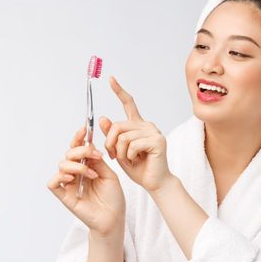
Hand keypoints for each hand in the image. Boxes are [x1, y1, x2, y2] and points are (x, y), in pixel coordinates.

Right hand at [47, 125, 125, 237]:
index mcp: (86, 165)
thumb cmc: (113, 197)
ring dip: (77, 165)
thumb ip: (97, 160)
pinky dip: (60, 176)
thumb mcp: (108, 173)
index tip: (84, 129)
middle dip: (82, 151)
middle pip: (69, 153)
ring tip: (92, 174)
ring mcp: (69, 184)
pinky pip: (53, 182)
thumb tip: (88, 146)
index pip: (78, 148)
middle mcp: (76, 173)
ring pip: (62, 164)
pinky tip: (73, 178)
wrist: (114, 217)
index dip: (79, 137)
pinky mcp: (64, 196)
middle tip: (96, 156)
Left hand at [99, 75, 172, 192]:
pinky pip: (132, 145)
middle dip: (109, 143)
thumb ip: (112, 135)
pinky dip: (129, 156)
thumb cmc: (139, 168)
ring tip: (128, 159)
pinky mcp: (157, 140)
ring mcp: (153, 131)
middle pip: (117, 125)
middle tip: (113, 156)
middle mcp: (146, 124)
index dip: (119, 91)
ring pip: (123, 137)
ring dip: (119, 152)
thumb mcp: (119, 150)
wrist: (155, 182)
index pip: (128, 103)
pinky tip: (137, 160)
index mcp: (137, 125)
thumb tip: (103, 118)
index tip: (110, 79)